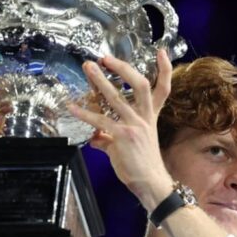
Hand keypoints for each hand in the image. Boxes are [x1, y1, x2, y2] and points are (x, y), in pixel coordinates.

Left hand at [69, 50, 173, 210]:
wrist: (151, 184)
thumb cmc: (142, 167)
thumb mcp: (129, 147)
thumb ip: (110, 138)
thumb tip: (95, 137)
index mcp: (150, 117)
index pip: (163, 89)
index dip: (164, 70)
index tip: (161, 52)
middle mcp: (145, 118)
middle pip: (140, 84)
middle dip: (122, 68)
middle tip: (104, 57)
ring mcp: (134, 125)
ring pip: (117, 97)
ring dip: (100, 81)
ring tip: (88, 68)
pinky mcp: (122, 136)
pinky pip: (100, 121)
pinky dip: (85, 113)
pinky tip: (72, 107)